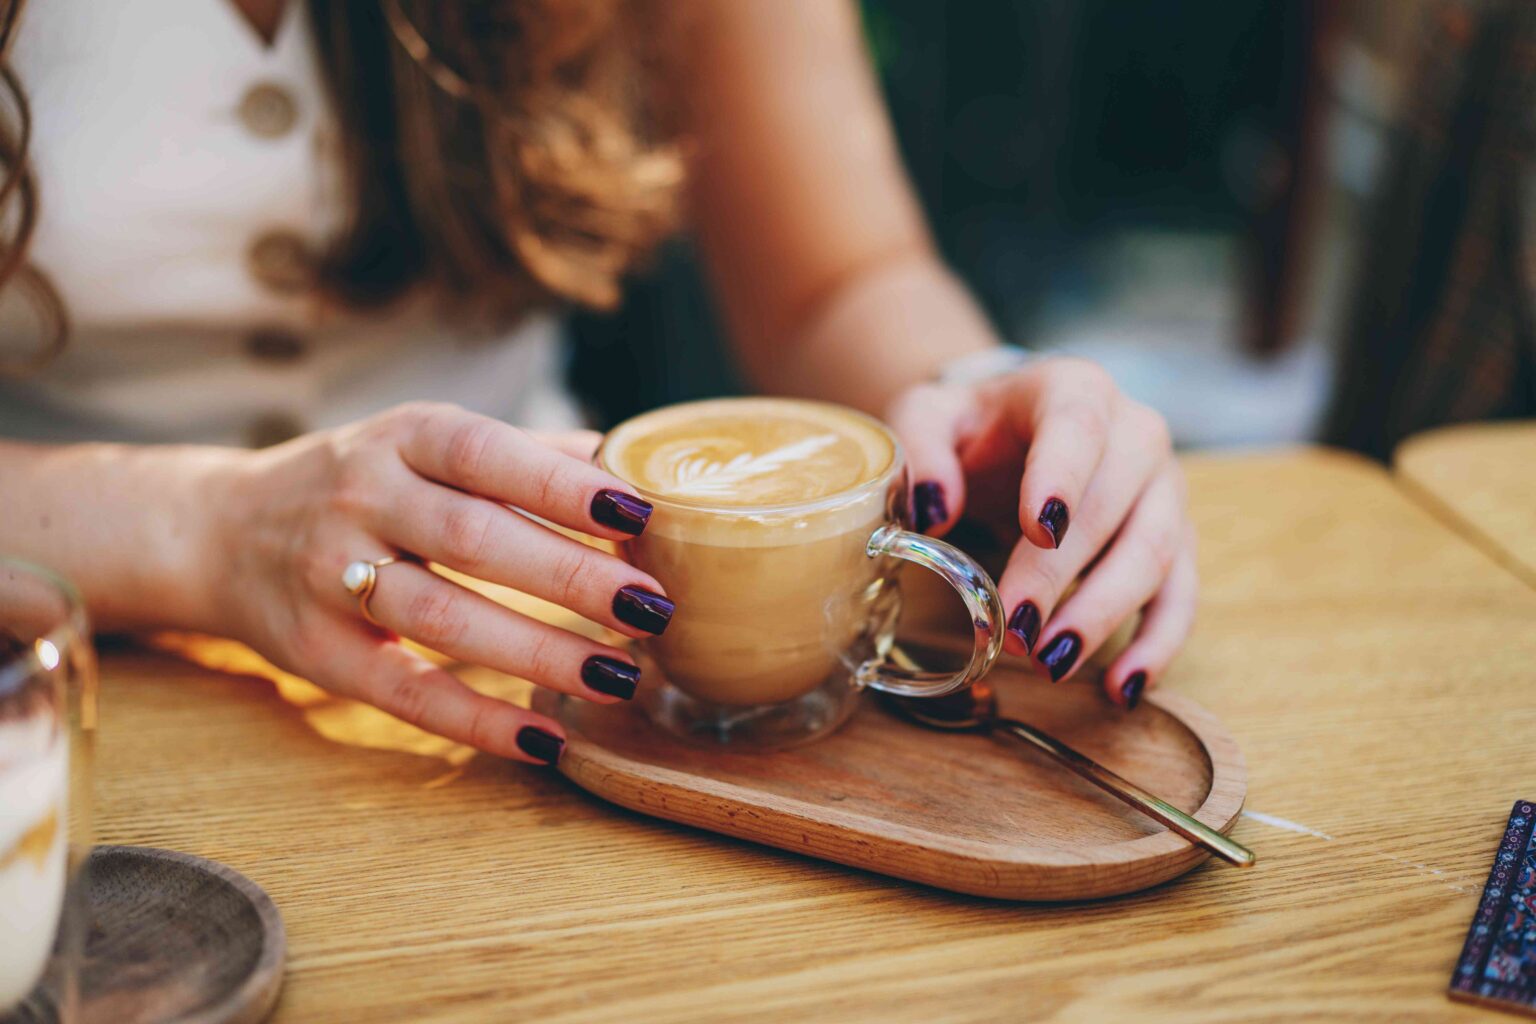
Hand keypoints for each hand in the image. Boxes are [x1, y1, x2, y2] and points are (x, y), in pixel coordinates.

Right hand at [202, 402, 669, 763]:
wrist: (222, 531)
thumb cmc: (363, 482)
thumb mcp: (426, 445)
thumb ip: (524, 456)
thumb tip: (631, 464)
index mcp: (404, 439)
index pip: (488, 455)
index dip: (562, 485)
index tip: (638, 512)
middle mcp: (362, 499)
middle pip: (476, 541)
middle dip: (572, 578)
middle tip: (652, 607)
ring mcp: (332, 578)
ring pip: (446, 620)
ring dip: (540, 652)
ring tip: (621, 674)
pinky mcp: (320, 656)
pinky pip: (407, 694)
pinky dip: (478, 720)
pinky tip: (547, 737)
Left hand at [886, 357, 1194, 707]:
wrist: (1011, 431)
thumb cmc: (970, 427)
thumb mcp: (926, 417)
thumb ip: (921, 450)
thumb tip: (934, 511)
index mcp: (1073, 390)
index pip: (1078, 425)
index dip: (1062, 477)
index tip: (1038, 530)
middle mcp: (1135, 432)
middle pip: (1112, 505)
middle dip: (1062, 575)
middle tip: (1015, 630)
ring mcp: (1165, 487)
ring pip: (1154, 553)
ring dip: (1102, 614)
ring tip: (1049, 662)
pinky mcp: (1176, 537)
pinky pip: (1182, 593)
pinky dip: (1157, 644)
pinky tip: (1121, 687)